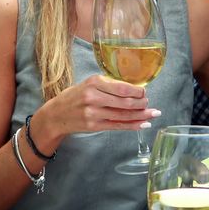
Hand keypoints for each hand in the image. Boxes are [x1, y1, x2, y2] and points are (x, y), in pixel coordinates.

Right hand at [34, 74, 159, 138]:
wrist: (56, 115)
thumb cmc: (75, 96)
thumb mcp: (88, 84)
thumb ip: (108, 85)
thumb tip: (133, 90)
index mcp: (94, 83)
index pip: (121, 88)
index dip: (137, 91)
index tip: (144, 92)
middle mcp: (93, 97)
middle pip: (125, 102)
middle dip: (141, 104)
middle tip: (149, 104)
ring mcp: (93, 113)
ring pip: (123, 115)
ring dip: (141, 115)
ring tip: (152, 114)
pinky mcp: (94, 126)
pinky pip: (118, 125)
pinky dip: (133, 125)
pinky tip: (143, 124)